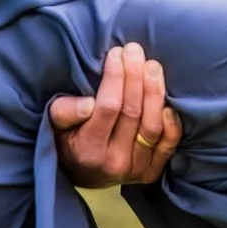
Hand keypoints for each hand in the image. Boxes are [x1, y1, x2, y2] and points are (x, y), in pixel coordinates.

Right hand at [48, 42, 180, 187]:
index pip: (108, 107)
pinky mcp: (151, 172)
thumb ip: (64, 112)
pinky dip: (172, 123)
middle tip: (134, 51)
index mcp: (88, 150)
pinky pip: (168, 145)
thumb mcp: (54, 127)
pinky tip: (168, 102)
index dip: (115, 77)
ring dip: (155, 92)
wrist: (83, 177)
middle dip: (135, 76)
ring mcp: (135, 168)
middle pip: (132, 112)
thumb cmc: (67, 142)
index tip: (116, 53)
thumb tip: (87, 102)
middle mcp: (114, 162)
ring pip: (152, 126)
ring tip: (152, 66)